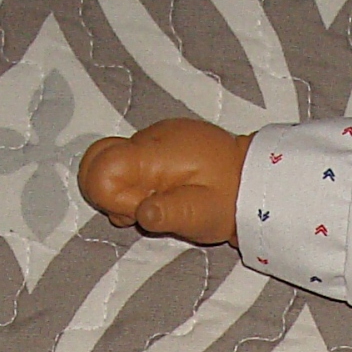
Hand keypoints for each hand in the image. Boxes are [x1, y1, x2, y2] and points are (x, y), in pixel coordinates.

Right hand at [78, 119, 252, 245]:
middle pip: (98, 161)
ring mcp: (153, 137)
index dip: (107, 195)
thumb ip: (169, 213)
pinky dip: (135, 180)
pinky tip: (162, 193)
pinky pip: (130, 159)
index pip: (100, 166)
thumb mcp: (202, 215)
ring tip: (158, 204)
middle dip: (108, 192)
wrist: (253, 177)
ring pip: (112, 161)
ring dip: (124, 190)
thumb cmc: (228, 200)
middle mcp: (149, 138)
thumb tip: (142, 213)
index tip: (136, 211)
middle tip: (140, 210)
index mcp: (155, 154)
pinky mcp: (158, 142)